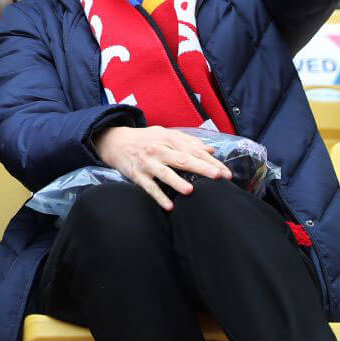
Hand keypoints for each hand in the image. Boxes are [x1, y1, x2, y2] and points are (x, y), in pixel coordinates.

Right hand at [94, 125, 231, 210]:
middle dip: (201, 168)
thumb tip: (210, 150)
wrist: (114, 141)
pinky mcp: (137, 175)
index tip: (225, 172)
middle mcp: (158, 150)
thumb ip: (188, 141)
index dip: (210, 161)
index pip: (193, 150)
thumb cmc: (145, 139)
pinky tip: (169, 206)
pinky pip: (149, 187)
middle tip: (218, 177)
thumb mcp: (164, 134)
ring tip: (190, 191)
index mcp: (168, 139)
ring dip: (177, 182)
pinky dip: (159, 197)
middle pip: (182, 159)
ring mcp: (147, 163)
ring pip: (164, 173)